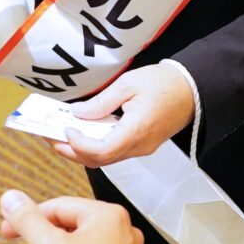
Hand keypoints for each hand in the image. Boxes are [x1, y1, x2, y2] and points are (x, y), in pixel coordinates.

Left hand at [49, 63, 194, 167]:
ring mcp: (142, 148)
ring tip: (62, 135)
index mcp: (137, 130)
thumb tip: (78, 114)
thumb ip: (101, 102)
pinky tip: (84, 133)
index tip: (65, 129)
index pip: (101, 150)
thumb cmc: (164, 83)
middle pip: (100, 160)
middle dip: (71, 151)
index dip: (78, 145)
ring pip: (106, 159)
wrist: (192, 89)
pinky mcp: (143, 145)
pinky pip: (115, 152)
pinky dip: (95, 146)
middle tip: (50, 136)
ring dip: (81, 150)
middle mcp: (139, 146)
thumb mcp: (128, 84)